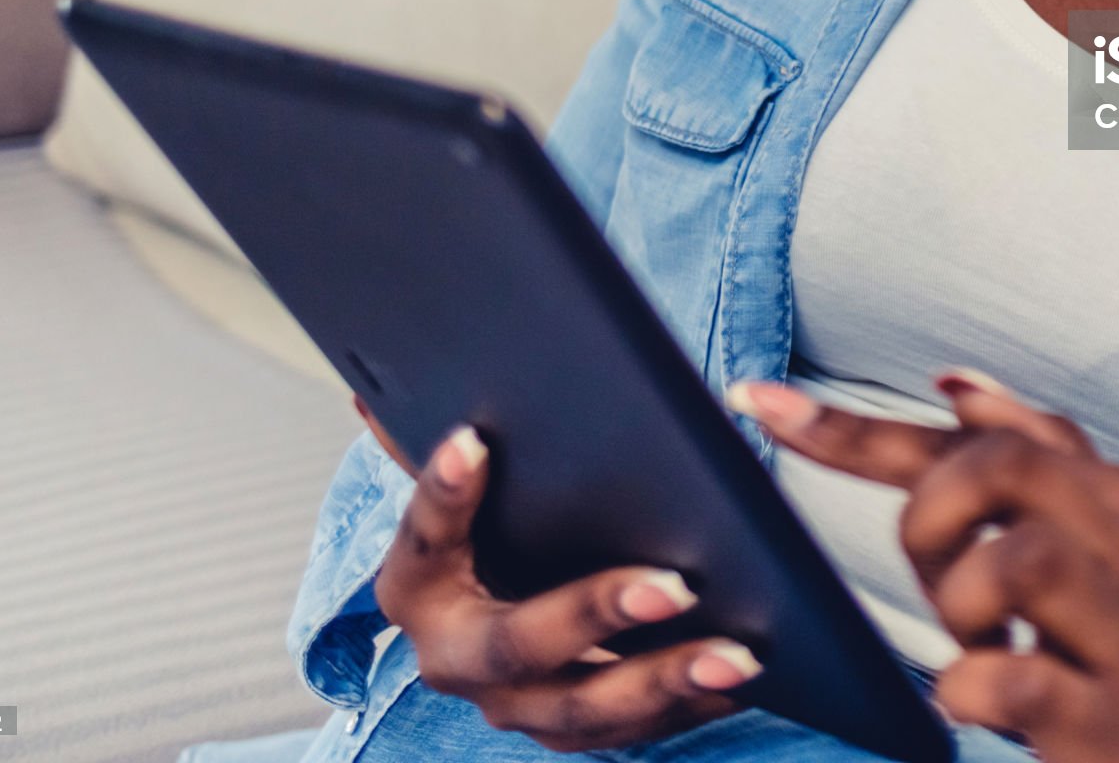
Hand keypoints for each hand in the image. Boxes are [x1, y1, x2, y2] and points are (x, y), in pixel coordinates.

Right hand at [356, 404, 761, 751]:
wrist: (490, 605)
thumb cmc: (489, 521)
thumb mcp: (467, 483)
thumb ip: (440, 447)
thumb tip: (378, 390)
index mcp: (416, 583)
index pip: (423, 533)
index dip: (443, 493)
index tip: (473, 440)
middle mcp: (452, 656)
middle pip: (516, 643)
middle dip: (594, 614)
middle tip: (672, 584)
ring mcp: (510, 705)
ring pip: (583, 709)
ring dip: (662, 682)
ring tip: (733, 653)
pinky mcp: (566, 730)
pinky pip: (629, 731)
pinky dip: (686, 705)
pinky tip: (741, 677)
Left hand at [729, 373, 1118, 762]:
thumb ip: (1044, 464)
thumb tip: (957, 384)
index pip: (989, 433)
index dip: (859, 425)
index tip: (759, 404)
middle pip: (1001, 467)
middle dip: (929, 511)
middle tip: (937, 575)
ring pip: (1013, 560)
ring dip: (959, 602)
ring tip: (977, 642)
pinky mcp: (1114, 726)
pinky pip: (1007, 680)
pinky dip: (964, 684)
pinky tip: (981, 697)